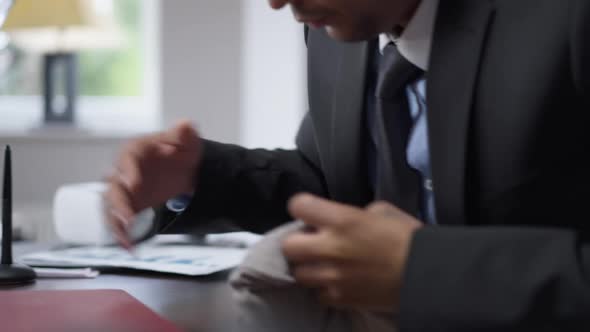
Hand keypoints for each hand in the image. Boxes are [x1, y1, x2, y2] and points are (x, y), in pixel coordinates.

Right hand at [104, 121, 201, 247]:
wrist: (184, 171)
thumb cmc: (180, 153)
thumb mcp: (187, 142)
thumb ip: (185, 134)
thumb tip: (185, 126)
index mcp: (135, 152)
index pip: (127, 158)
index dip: (128, 170)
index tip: (134, 183)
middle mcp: (124, 172)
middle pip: (114, 188)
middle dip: (119, 204)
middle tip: (128, 219)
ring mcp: (124, 193)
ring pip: (112, 209)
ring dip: (117, 225)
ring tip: (127, 239)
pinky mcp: (127, 209)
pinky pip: (118, 223)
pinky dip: (122, 236)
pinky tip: (130, 247)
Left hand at [282, 193, 421, 311]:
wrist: (427, 273)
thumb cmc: (408, 237)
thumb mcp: (382, 211)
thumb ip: (354, 214)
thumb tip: (341, 222)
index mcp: (341, 219)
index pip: (297, 205)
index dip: (302, 208)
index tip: (310, 213)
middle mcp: (330, 247)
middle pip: (288, 246)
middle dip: (298, 243)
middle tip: (313, 244)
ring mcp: (332, 276)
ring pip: (299, 274)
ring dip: (309, 268)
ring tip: (325, 266)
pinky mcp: (340, 298)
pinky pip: (318, 295)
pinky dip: (325, 290)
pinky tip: (339, 283)